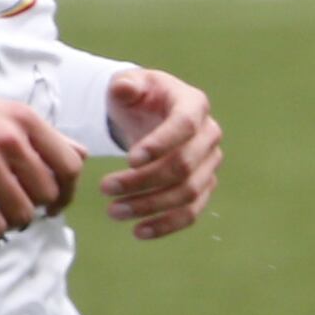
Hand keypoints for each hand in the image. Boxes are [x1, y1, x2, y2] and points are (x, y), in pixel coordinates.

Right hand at [0, 80, 85, 239]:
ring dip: (14, 222)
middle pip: (49, 193)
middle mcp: (10, 140)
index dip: (69, 190)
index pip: (71, 164)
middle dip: (39, 208)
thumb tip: (80, 155)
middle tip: (21, 210)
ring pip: (24, 212)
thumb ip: (39, 135)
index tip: (56, 202)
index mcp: (24, 120)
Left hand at [97, 68, 223, 237]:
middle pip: (185, 165)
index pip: (185, 126)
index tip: (129, 159)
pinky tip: (138, 232)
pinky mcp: (203, 186)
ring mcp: (210, 164)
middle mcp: (209, 135)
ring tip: (113, 212)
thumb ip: (125, 84)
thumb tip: (124, 89)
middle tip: (105, 188)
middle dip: (144, 181)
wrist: (150, 114)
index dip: (161, 144)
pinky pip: (191, 211)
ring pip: (188, 192)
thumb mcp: (129, 82)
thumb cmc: (139, 97)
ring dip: (150, 206)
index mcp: (194, 105)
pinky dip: (167, 224)